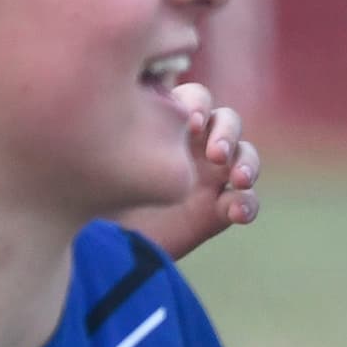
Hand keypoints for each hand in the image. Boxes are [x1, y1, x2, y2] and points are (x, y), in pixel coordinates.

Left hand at [117, 82, 260, 260]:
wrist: (102, 247)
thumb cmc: (99, 200)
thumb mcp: (103, 168)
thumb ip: (119, 144)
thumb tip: (123, 120)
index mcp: (169, 125)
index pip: (195, 99)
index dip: (199, 105)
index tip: (190, 123)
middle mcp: (194, 145)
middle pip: (227, 121)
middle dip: (227, 133)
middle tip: (216, 154)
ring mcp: (210, 177)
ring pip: (244, 155)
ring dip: (247, 163)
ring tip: (239, 179)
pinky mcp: (219, 210)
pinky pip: (245, 200)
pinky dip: (247, 204)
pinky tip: (237, 213)